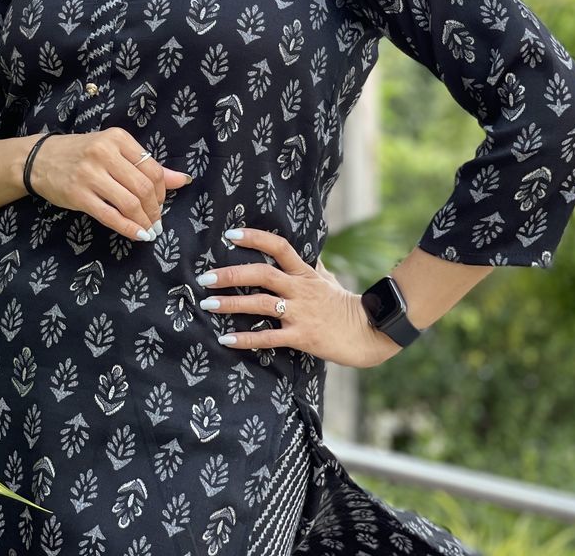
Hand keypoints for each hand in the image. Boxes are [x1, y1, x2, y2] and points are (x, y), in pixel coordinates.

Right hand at [28, 126, 192, 242]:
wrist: (39, 159)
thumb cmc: (82, 154)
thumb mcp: (114, 151)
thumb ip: (147, 165)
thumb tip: (182, 180)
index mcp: (117, 138)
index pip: (152, 167)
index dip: (163, 191)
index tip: (161, 203)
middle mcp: (104, 153)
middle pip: (143, 187)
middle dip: (155, 209)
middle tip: (157, 221)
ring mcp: (90, 175)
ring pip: (129, 203)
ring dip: (144, 221)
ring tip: (149, 230)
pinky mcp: (78, 196)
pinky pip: (110, 216)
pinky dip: (128, 228)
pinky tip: (137, 234)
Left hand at [195, 227, 401, 367]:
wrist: (369, 332)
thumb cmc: (345, 305)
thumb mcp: (329, 280)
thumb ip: (314, 266)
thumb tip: (309, 251)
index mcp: (305, 273)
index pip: (278, 247)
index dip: (254, 238)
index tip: (230, 235)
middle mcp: (299, 290)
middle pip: (261, 275)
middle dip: (230, 275)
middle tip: (205, 278)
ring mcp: (300, 313)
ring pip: (260, 304)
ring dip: (231, 305)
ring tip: (208, 305)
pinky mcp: (301, 337)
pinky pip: (268, 338)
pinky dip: (245, 339)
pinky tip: (226, 340)